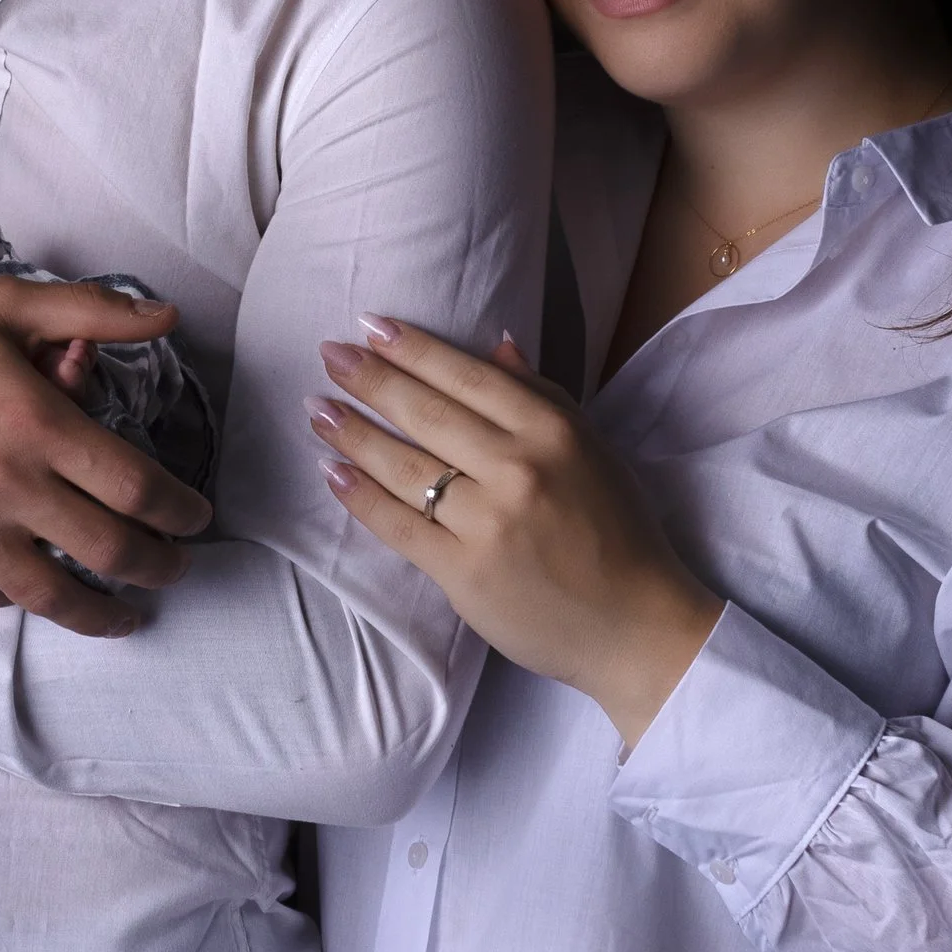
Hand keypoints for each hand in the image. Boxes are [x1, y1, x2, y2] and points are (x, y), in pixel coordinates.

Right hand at [0, 277, 213, 635]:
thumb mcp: (2, 303)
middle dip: (159, 568)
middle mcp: (3, 485)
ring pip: (52, 596)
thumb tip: (167, 317)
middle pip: (110, 552)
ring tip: (127, 615)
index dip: (180, 512)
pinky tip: (42, 590)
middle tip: (176, 568)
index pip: (136, 489)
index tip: (196, 518)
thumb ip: (92, 310)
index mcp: (34, 422)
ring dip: (103, 613)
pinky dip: (22, 597)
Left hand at [310, 317, 721, 747]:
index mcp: (553, 431)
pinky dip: (360, 497)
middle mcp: (518, 469)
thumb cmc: (618, 534)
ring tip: (316, 410)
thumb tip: (497, 343)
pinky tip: (331, 472)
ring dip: (352, 433)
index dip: (413, 348)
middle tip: (328, 355)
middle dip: (369, 379)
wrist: (635, 625)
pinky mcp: (464, 573)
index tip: (369, 325)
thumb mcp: (594, 450)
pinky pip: (399, 525)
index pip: (468, 376)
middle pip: (427, 413)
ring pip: (404, 466)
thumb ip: (543, 396)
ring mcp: (488, 523)